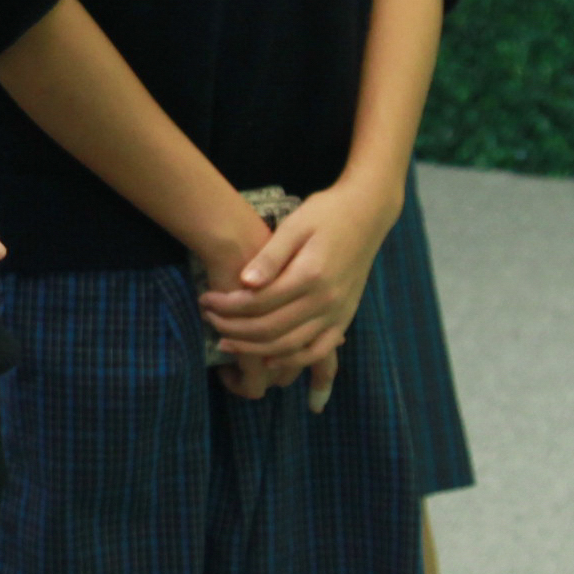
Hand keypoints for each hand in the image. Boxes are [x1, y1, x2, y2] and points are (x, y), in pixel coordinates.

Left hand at [199, 177, 389, 376]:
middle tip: (209, 320)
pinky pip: (319, 351)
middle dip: (234, 329)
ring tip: (227, 342)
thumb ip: (270, 257)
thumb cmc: (326, 214)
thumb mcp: (294, 225)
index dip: (228, 306)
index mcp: (310, 275)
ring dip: (255, 350)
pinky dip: (293, 360)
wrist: (367, 213)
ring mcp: (338, 313)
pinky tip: (269, 361)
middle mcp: (326, 300)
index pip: (259, 302)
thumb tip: (244, 283)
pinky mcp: (345, 318)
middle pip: (271, 328)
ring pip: (291, 346)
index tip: (206, 300)